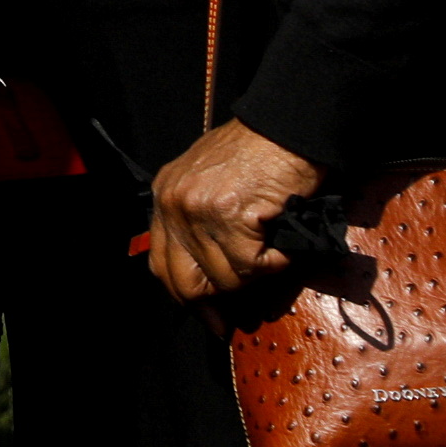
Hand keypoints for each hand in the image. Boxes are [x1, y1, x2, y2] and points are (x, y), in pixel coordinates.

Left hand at [150, 119, 325, 304]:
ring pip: (225, 278)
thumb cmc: (259, 154)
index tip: (210, 320)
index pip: (161, 264)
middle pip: (184, 281)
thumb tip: (213, 278)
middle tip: (240, 313)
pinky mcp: (228, 214)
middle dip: (217, 300)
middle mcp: (173, 204)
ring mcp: (197, 209)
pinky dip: (277, 262)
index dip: (186, 297)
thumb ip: (202, 223)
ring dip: (257, 273)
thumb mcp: (212, 184)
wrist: (284, 127)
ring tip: (273, 249)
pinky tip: (284, 242)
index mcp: (165, 198)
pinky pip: (253, 265)